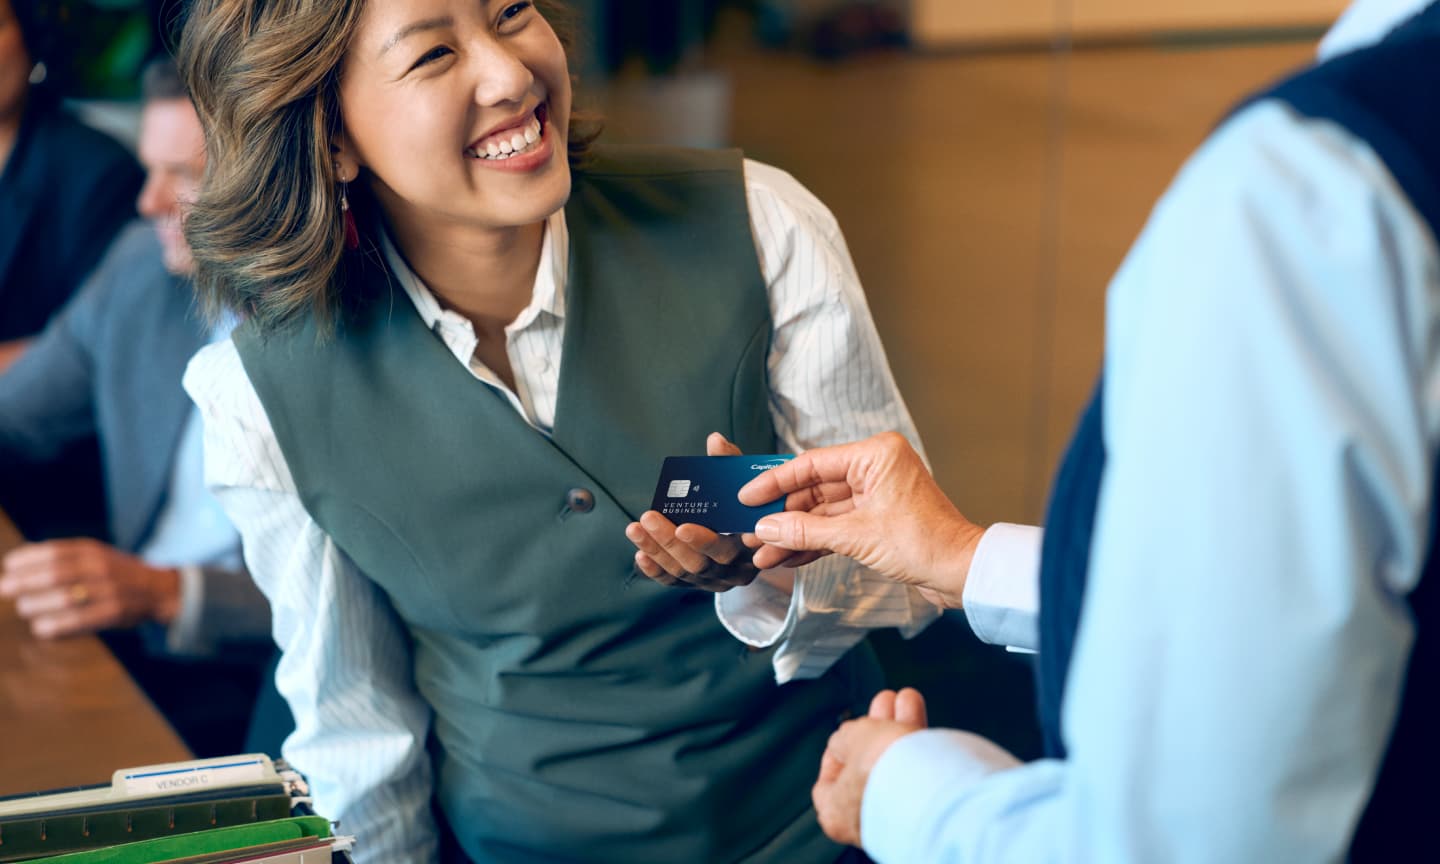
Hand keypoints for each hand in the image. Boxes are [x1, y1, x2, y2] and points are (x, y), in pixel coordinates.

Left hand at [0, 539, 180, 638]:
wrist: (160, 590)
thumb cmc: (116, 574)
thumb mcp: (95, 556)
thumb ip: (63, 558)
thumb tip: (16, 564)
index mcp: (93, 550)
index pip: (54, 551)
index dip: (27, 558)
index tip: (8, 566)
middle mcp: (101, 567)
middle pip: (56, 574)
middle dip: (24, 582)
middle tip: (5, 589)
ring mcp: (110, 590)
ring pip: (65, 598)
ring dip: (38, 605)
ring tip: (25, 609)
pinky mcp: (115, 612)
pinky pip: (80, 621)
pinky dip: (56, 626)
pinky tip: (41, 628)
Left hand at [627, 433, 765, 591]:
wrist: (755, 537)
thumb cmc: (747, 506)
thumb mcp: (745, 485)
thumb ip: (730, 464)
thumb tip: (715, 440)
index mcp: (750, 547)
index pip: (728, 549)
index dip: (704, 541)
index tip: (682, 526)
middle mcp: (734, 569)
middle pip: (699, 563)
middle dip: (669, 541)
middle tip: (648, 517)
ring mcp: (715, 580)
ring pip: (682, 572)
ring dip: (656, 549)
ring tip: (635, 528)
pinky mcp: (697, 584)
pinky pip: (673, 582)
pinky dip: (654, 570)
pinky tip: (639, 554)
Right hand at [740, 431, 984, 607]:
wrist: (961, 574)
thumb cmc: (925, 544)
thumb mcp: (856, 536)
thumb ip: (806, 530)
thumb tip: (765, 528)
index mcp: (875, 454)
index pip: (811, 464)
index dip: (774, 482)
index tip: (747, 496)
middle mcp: (874, 468)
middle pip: (813, 488)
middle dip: (781, 515)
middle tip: (750, 531)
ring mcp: (874, 494)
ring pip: (821, 512)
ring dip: (793, 533)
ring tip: (762, 552)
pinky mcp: (875, 520)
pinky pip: (835, 527)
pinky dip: (812, 542)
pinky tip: (785, 557)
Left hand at [813, 688, 928, 847]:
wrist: (934, 793)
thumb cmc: (885, 774)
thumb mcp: (853, 737)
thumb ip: (845, 736)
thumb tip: (849, 737)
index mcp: (837, 813)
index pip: (829, 782)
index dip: (838, 751)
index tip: (847, 733)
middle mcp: (868, 820)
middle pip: (868, 766)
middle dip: (878, 729)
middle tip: (884, 705)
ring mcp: (901, 816)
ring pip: (897, 765)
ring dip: (900, 727)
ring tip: (905, 700)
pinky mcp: (932, 808)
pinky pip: (921, 770)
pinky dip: (920, 742)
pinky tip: (920, 713)